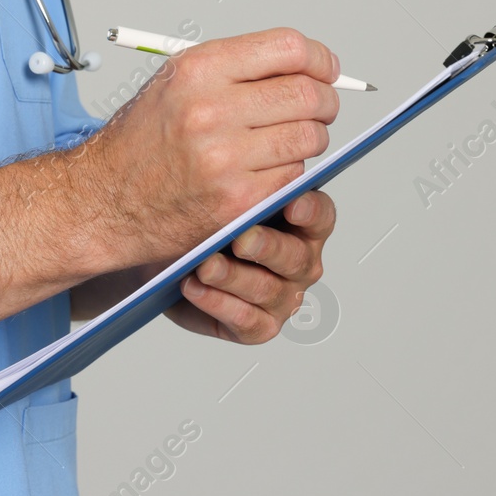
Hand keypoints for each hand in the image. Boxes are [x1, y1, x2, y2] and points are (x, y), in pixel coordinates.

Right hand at [78, 28, 340, 266]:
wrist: (104, 199)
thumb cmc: (139, 143)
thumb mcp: (176, 82)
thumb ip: (237, 68)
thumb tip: (303, 65)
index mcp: (199, 70)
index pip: (289, 48)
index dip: (319, 59)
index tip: (325, 70)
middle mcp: (211, 110)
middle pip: (307, 94)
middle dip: (324, 101)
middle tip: (320, 108)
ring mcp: (225, 159)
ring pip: (309, 138)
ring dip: (309, 139)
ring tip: (288, 141)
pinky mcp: (236, 200)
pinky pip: (293, 177)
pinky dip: (289, 173)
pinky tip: (264, 170)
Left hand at [164, 191, 335, 342]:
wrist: (174, 262)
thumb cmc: (209, 224)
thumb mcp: (225, 197)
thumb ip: (245, 187)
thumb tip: (246, 169)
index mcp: (304, 226)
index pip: (321, 216)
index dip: (310, 211)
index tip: (291, 204)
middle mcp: (301, 263)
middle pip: (296, 257)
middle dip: (266, 247)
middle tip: (240, 239)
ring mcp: (284, 298)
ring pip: (266, 289)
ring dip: (233, 277)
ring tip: (205, 266)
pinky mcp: (260, 326)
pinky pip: (245, 319)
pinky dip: (217, 303)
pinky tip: (194, 287)